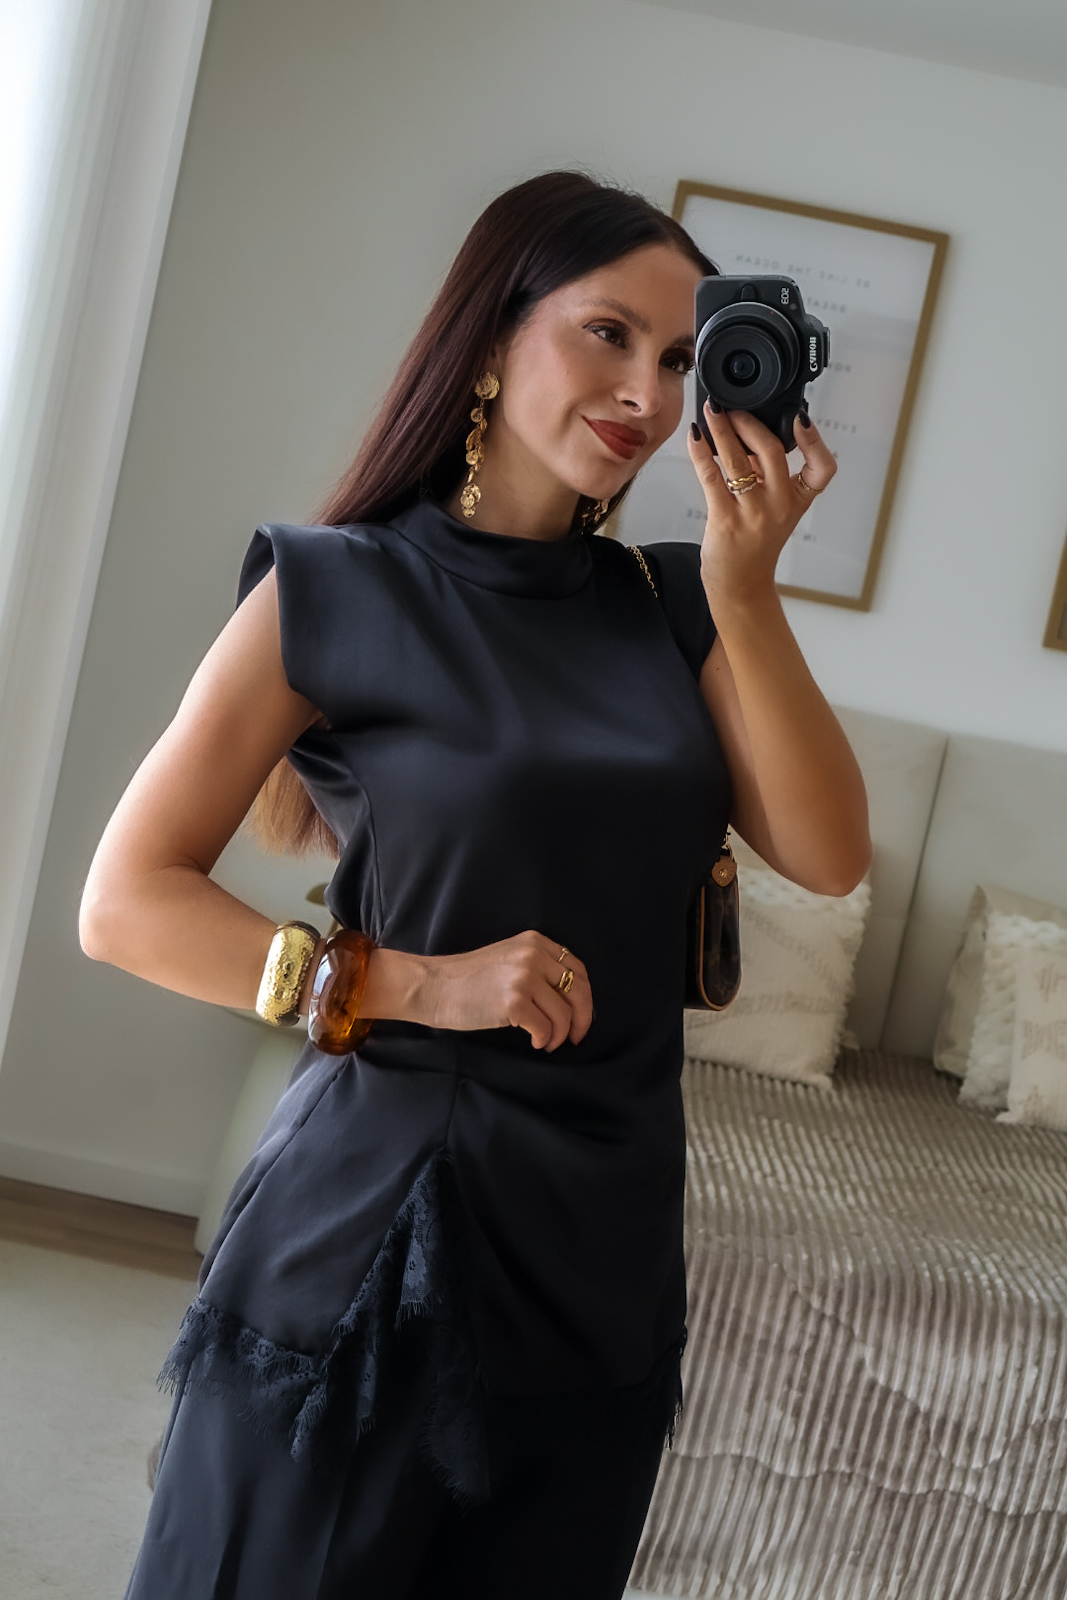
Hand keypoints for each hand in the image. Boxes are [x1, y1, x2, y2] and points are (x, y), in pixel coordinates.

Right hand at [383, 932, 593, 1051]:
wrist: (435, 986)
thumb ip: (539, 968)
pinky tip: (533, 1043)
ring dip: (559, 1035)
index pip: (578, 969)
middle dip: (582, 1020)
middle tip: (574, 1038)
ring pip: (564, 1014)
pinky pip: (545, 1028)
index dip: (585, 998)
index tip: (581, 1016)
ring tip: (546, 1043)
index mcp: (536, 942)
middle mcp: (533, 955)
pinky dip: (543, 1040)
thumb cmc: (469, 979)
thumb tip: (571, 1000)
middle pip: (578, 991)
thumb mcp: (509, 958)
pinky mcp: (514, 1001)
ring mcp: (524, 977)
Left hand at [686, 403, 835, 617]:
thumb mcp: (774, 509)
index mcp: (797, 500)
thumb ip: (765, 474)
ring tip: (711, 411)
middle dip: (749, 422)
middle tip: (732, 407)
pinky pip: (712, 476)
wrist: (740, 584)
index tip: (800, 418)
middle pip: (772, 452)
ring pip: (737, 460)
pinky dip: (701, 452)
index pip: (822, 469)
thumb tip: (743, 433)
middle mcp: (780, 506)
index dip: (815, 441)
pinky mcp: (725, 519)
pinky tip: (695, 436)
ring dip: (721, 429)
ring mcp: (753, 513)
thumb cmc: (754, 545)